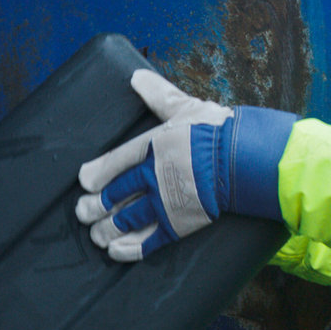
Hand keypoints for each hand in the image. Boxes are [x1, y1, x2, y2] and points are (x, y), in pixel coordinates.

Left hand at [75, 69, 233, 261]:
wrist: (247, 161)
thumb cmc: (220, 131)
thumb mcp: (187, 107)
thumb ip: (159, 95)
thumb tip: (135, 77)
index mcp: (153, 146)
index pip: (115, 161)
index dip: (97, 173)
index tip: (84, 181)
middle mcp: (154, 175)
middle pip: (115, 194)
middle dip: (94, 207)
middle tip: (82, 213)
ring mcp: (166, 202)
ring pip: (127, 219)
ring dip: (107, 229)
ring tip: (96, 235)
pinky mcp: (180, 224)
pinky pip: (149, 240)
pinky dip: (130, 248)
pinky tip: (116, 251)